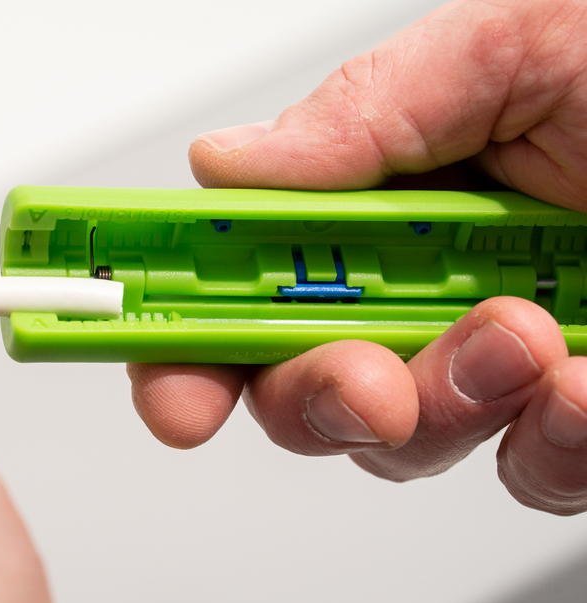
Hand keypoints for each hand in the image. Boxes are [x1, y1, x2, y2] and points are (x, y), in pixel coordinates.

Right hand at [129, 0, 586, 515]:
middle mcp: (418, 288)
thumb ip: (363, 113)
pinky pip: (532, 473)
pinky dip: (556, 442)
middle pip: (295, 385)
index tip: (146, 361)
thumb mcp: (515, 42)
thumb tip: (227, 165)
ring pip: (406, 442)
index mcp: (379, 202)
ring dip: (450, 405)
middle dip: (305, 400)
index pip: (239, 275)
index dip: (175, 327)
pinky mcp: (576, 421)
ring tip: (526, 336)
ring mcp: (494, 362)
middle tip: (350, 375)